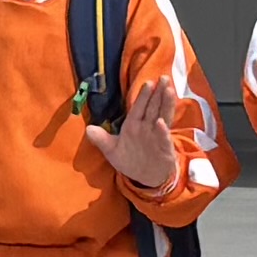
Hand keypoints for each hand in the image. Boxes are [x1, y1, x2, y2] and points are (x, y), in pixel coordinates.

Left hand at [105, 73, 186, 196]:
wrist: (146, 178)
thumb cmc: (131, 160)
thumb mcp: (112, 151)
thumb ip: (101, 139)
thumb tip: (88, 128)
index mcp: (134, 125)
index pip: (138, 107)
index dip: (143, 96)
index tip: (148, 83)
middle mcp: (147, 128)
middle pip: (153, 107)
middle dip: (158, 93)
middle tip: (163, 78)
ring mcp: (157, 137)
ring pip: (162, 117)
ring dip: (165, 105)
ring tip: (169, 91)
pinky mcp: (164, 148)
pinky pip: (163, 139)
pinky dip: (163, 131)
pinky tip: (161, 123)